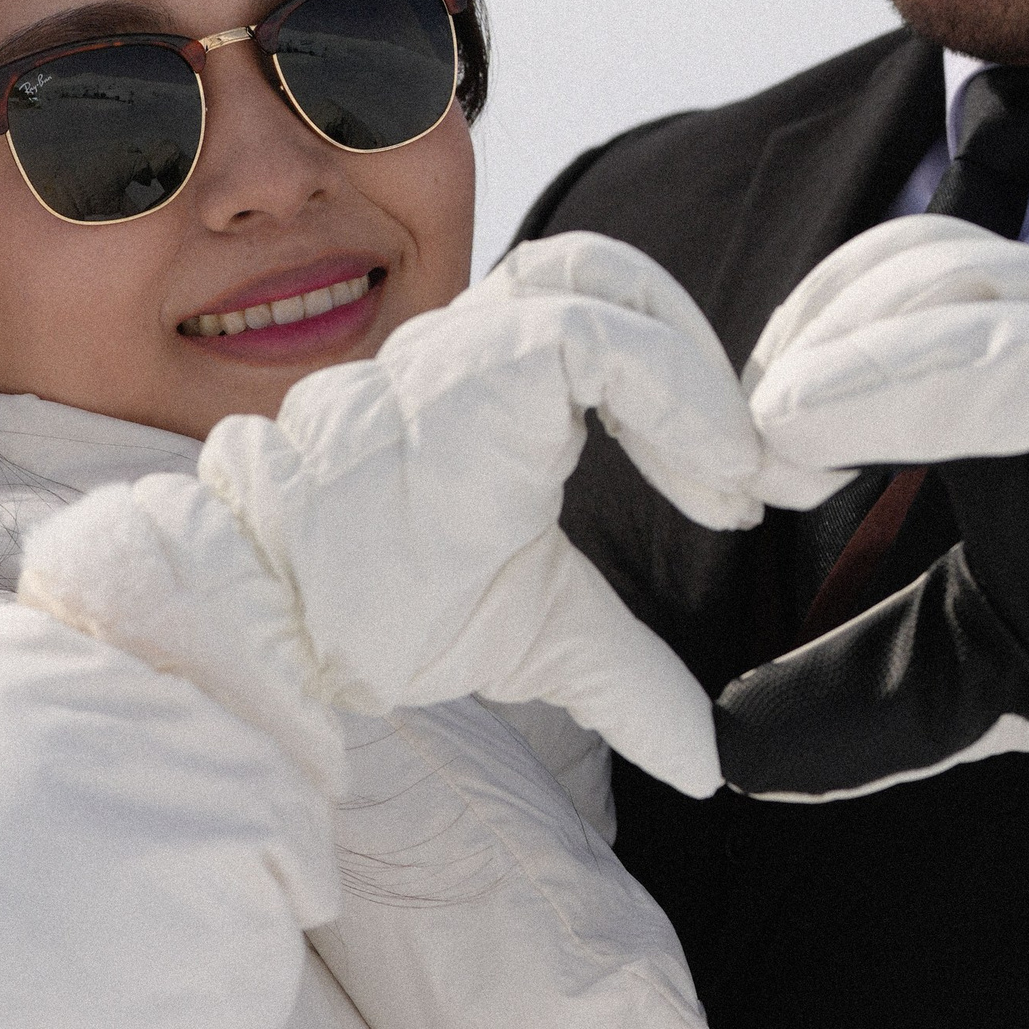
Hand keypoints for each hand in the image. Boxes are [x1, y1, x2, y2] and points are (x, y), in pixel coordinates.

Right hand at [25, 234, 760, 798]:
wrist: (275, 614)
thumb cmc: (377, 611)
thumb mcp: (538, 636)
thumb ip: (625, 675)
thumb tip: (705, 758)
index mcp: (486, 386)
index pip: (601, 323)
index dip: (687, 387)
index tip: (743, 495)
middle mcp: (472, 345)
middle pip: (603, 269)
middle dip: (697, 352)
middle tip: (753, 466)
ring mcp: (465, 347)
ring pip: (601, 279)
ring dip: (689, 366)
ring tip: (732, 468)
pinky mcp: (475, 369)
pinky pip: (602, 339)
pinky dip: (680, 396)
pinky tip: (714, 477)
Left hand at [724, 217, 1028, 905]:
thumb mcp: (973, 661)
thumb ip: (862, 687)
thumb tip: (735, 754)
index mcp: (1018, 374)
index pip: (892, 286)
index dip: (802, 338)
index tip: (738, 450)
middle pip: (912, 260)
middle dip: (808, 334)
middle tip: (747, 449)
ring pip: (957, 282)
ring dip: (839, 353)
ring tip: (774, 443)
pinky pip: (1023, 354)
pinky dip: (906, 379)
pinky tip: (824, 435)